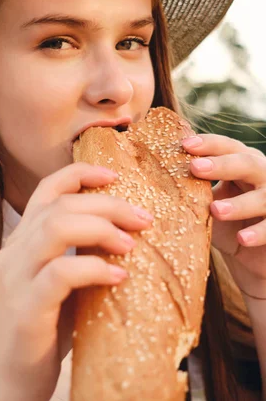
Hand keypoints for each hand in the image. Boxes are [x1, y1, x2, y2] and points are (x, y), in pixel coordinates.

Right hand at [0, 162, 152, 400]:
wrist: (12, 383)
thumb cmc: (45, 329)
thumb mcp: (62, 283)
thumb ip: (78, 253)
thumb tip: (124, 233)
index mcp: (22, 240)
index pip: (46, 189)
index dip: (80, 173)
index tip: (115, 175)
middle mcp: (14, 251)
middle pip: (60, 204)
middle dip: (107, 204)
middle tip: (143, 218)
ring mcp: (17, 278)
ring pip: (56, 227)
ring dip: (101, 229)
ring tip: (131, 244)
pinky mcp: (26, 308)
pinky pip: (61, 273)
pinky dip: (94, 268)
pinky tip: (118, 277)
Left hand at [182, 134, 265, 297]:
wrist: (253, 256)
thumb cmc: (226, 222)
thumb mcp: (207, 201)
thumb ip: (191, 187)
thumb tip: (146, 172)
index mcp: (243, 162)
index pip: (228, 146)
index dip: (208, 144)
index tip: (184, 144)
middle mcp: (263, 175)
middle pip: (247, 163)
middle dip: (222, 164)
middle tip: (195, 168)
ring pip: (263, 196)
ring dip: (239, 203)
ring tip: (215, 210)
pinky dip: (259, 232)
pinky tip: (242, 239)